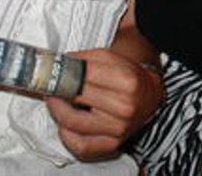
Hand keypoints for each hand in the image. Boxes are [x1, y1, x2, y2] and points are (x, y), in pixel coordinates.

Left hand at [46, 48, 162, 160]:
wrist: (150, 97)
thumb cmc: (130, 76)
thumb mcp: (113, 57)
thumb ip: (87, 57)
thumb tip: (61, 63)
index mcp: (127, 81)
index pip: (82, 75)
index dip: (63, 71)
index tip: (54, 70)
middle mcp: (124, 106)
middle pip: (75, 97)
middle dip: (58, 88)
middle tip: (51, 83)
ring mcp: (118, 128)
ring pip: (72, 122)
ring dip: (57, 110)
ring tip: (55, 100)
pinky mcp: (112, 144)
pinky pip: (79, 144)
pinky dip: (66, 135)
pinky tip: (65, 123)